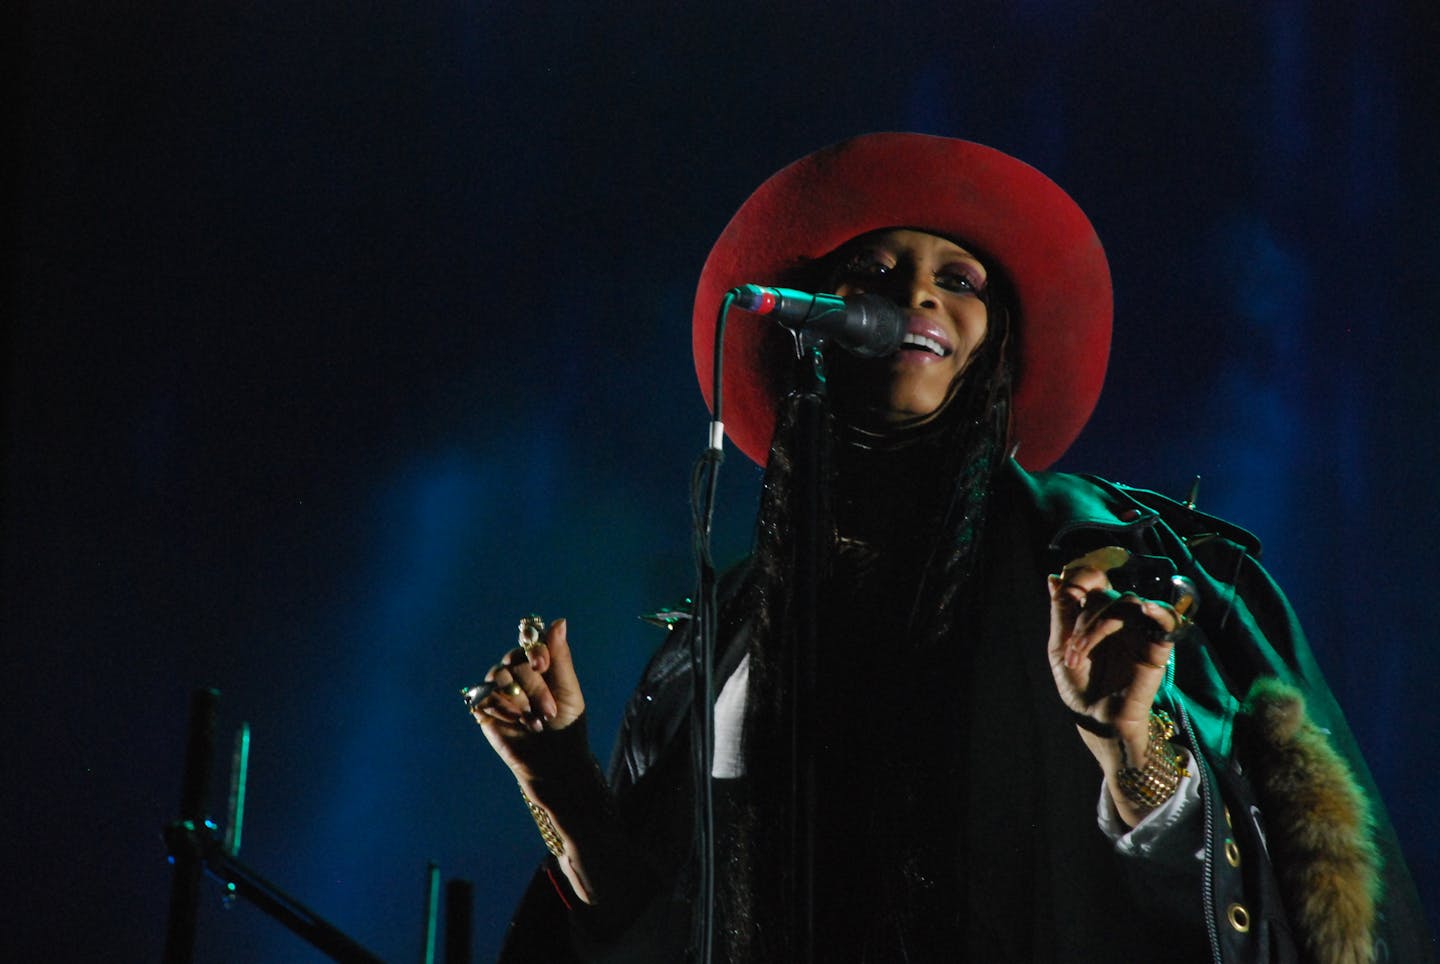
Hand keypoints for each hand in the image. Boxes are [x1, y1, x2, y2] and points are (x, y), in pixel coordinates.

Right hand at [470, 618, 586, 781]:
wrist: (554, 763)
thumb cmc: (567, 726)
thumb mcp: (569, 691)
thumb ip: (560, 657)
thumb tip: (559, 621)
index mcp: (538, 663)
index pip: (529, 639)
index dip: (533, 649)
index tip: (542, 666)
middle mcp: (516, 672)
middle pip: (514, 660)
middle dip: (534, 687)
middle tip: (549, 712)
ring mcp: (498, 689)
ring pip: (498, 676)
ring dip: (519, 700)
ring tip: (533, 722)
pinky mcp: (484, 708)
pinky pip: (484, 696)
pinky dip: (502, 709)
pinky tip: (516, 724)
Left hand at [1047, 558, 1186, 804]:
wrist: (1096, 721)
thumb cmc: (1080, 687)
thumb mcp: (1060, 647)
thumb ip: (1061, 612)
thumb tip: (1054, 576)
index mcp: (1096, 615)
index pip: (1095, 580)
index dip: (1083, 575)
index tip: (1068, 584)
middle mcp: (1118, 619)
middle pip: (1105, 595)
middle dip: (1081, 621)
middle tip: (1070, 652)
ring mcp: (1138, 630)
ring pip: (1126, 603)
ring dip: (1097, 625)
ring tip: (1079, 655)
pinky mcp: (1157, 647)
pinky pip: (1167, 619)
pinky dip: (1159, 609)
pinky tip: (1145, 608)